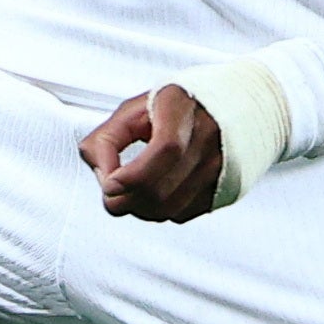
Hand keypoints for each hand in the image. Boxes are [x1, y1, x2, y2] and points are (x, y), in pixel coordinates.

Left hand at [79, 85, 228, 224]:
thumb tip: (103, 175)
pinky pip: (181, 214)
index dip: (133, 175)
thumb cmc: (173, 110)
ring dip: (139, 209)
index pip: (165, 149)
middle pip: (162, 188)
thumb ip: (105, 140)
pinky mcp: (220, 188)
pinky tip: (154, 193)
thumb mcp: (131, 111)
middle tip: (111, 192)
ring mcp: (216, 165)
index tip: (110, 183)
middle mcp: (206, 137)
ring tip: (130, 192)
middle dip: (125, 199)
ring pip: (169, 208)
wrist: (219, 113)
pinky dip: (159, 211)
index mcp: (181, 109)